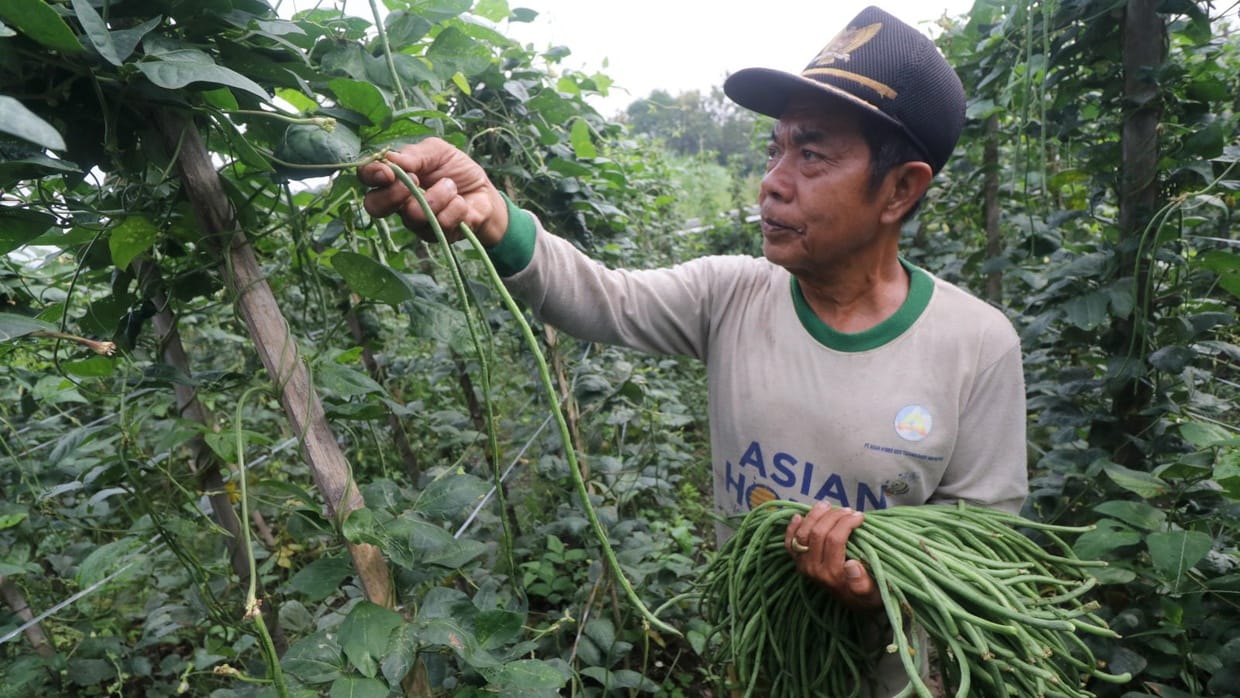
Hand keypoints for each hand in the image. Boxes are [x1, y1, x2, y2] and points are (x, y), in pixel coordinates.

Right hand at [359, 138, 508, 245]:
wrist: (486, 193)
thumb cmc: (457, 170)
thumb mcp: (438, 151)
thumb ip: (416, 153)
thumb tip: (393, 159)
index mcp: (394, 178)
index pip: (366, 178)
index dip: (370, 175)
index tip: (388, 172)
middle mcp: (398, 202)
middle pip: (374, 206)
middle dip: (394, 193)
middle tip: (416, 181)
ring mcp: (415, 222)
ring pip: (412, 215)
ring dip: (437, 196)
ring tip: (452, 187)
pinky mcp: (435, 236)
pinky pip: (439, 223)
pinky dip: (455, 207)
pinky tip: (462, 203)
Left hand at [785, 502, 881, 610]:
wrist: (854, 604)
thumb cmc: (868, 596)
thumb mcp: (873, 593)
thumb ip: (863, 583)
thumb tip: (852, 565)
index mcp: (833, 574)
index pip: (835, 539)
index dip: (846, 523)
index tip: (860, 516)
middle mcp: (814, 569)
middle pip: (818, 533)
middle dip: (833, 516)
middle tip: (848, 509)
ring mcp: (803, 565)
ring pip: (803, 533)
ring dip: (814, 515)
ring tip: (829, 505)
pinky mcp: (798, 562)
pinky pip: (789, 543)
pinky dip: (792, 528)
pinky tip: (799, 516)